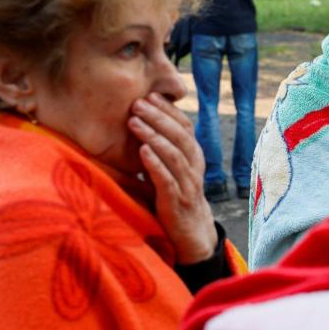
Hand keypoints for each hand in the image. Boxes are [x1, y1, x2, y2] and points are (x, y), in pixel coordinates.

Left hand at [129, 92, 216, 263]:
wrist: (191, 234)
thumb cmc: (176, 198)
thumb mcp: (173, 170)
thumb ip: (164, 149)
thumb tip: (144, 123)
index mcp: (194, 157)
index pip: (185, 126)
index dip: (168, 110)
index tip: (150, 95)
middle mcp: (194, 167)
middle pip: (180, 136)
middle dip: (158, 117)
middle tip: (137, 103)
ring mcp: (187, 185)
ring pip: (174, 154)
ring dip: (154, 136)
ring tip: (134, 122)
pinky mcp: (177, 202)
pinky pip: (168, 179)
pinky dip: (155, 163)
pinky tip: (142, 151)